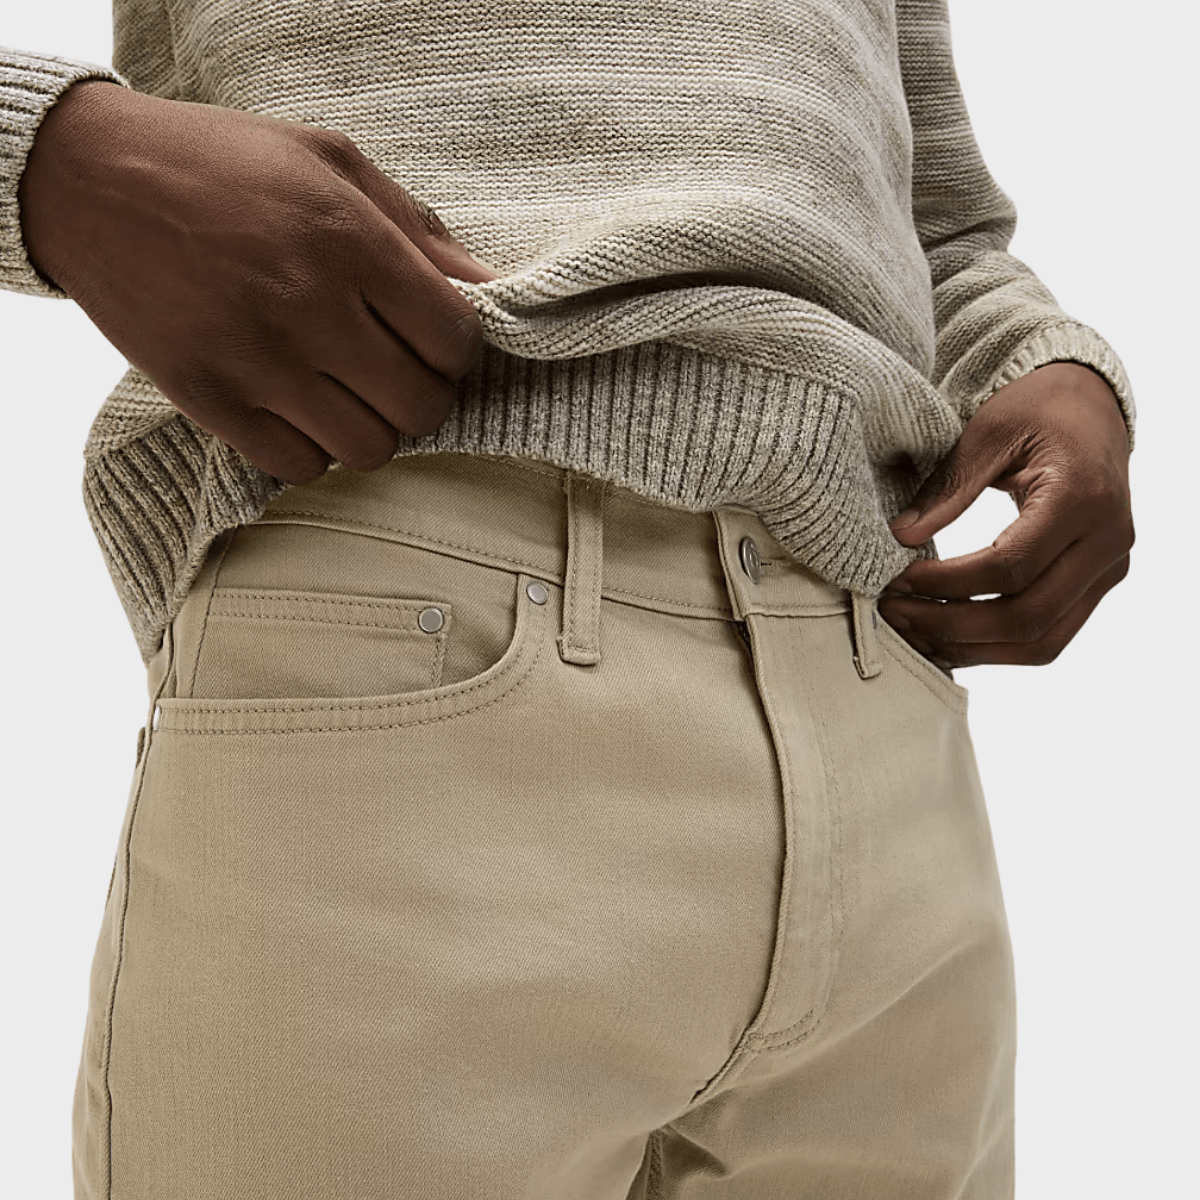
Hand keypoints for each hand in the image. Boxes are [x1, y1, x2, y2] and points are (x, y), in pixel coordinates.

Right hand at [18, 81, 498, 481]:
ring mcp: (255, 361)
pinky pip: (299, 466)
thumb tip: (492, 290)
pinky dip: (313, 447)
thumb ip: (419, 230)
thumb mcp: (330, 161)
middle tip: (397, 369)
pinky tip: (300, 407)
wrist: (88, 182)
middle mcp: (307, 306)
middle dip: (424, 393)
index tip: (436, 339)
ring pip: (368, 449)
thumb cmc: (222, 164)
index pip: (454, 339)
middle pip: (420, 405)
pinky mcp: (209, 400)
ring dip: (371, 426)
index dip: (459, 349)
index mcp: (347, 239)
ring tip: (348, 389)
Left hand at [878, 362, 1133, 666]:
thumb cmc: (1039, 410)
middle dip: (952, 626)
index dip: (949, 583)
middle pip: (1028, 616)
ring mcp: (1108, 570)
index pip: (1012, 566)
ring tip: (913, 631)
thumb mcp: (989, 431)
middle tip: (895, 613)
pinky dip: (994, 647)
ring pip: (1041, 642)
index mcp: (1083, 497)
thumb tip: (902, 537)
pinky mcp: (1096, 585)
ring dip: (971, 649)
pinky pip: (1048, 636)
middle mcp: (1107, 542)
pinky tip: (946, 636)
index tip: (899, 579)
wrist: (1089, 407)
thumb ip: (948, 486)